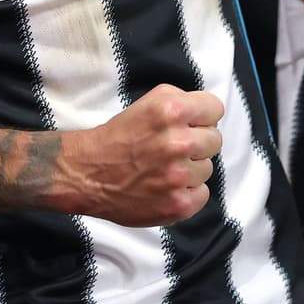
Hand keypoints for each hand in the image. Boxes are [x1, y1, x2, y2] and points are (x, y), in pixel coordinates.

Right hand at [61, 84, 222, 225]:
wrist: (88, 173)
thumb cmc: (119, 137)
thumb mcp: (148, 101)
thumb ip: (181, 100)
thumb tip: (206, 113)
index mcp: (171, 111)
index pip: (215, 109)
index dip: (203, 116)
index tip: (191, 123)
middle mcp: (178, 142)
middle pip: (215, 140)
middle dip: (196, 142)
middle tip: (173, 147)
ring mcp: (179, 176)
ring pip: (207, 168)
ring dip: (189, 168)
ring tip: (164, 167)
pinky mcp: (178, 204)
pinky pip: (202, 194)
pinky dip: (187, 192)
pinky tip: (166, 186)